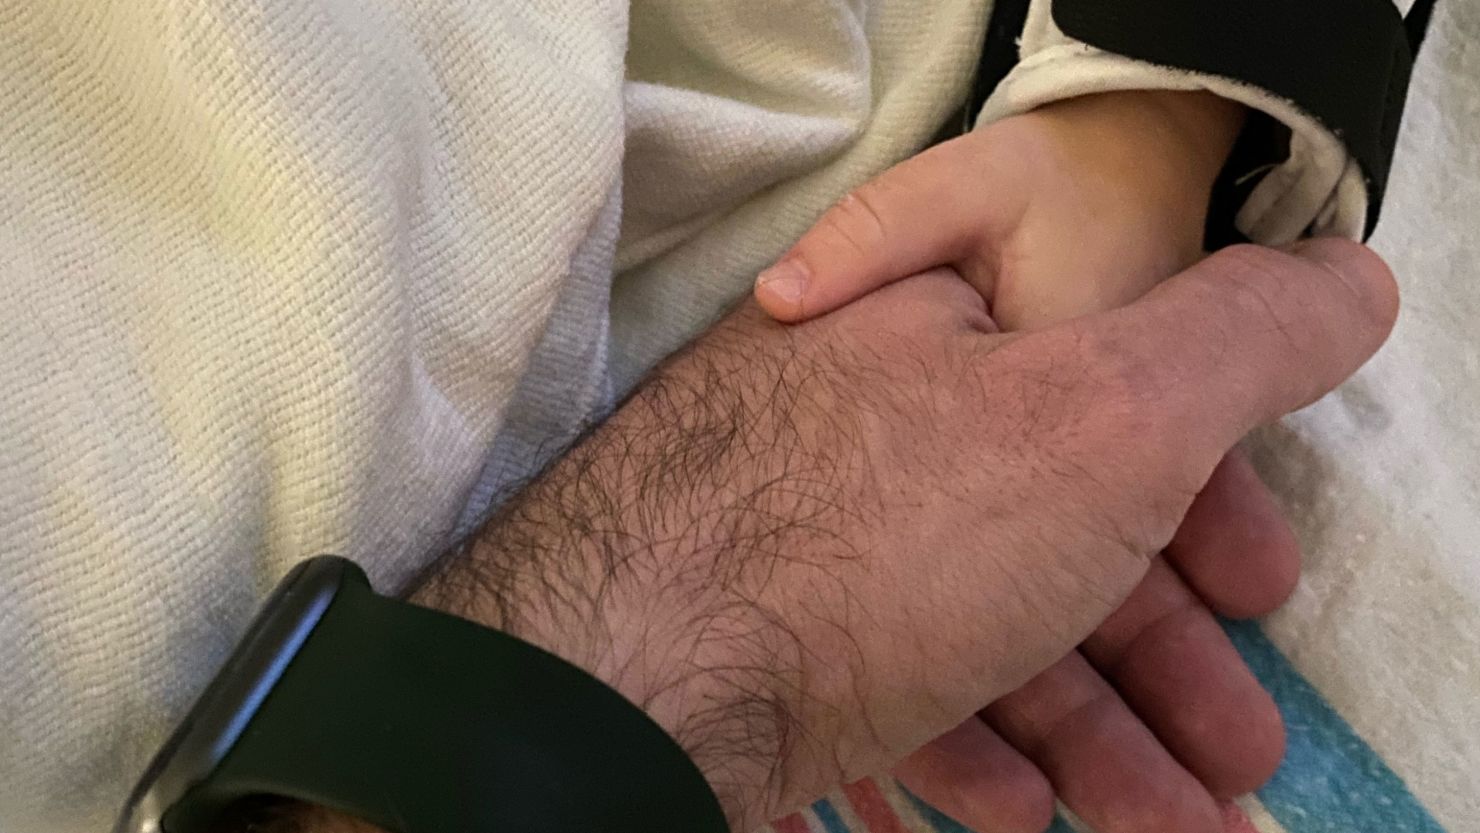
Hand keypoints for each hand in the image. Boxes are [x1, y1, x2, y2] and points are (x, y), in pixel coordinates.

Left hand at [285, 239, 1392, 832]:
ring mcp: (791, 541)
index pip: (1101, 409)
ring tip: (1164, 825)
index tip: (1254, 610)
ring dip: (1085, 740)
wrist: (631, 674)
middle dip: (1159, 672)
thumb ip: (1238, 341)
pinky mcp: (750, 642)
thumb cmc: (887, 531)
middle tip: (1232, 772)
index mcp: (938, 340)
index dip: (1199, 517)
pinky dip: (964, 751)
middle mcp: (855, 426)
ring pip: (974, 639)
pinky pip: (884, 692)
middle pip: (1045, 547)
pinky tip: (1015, 817)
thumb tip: (1350, 278)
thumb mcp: (1103, 411)